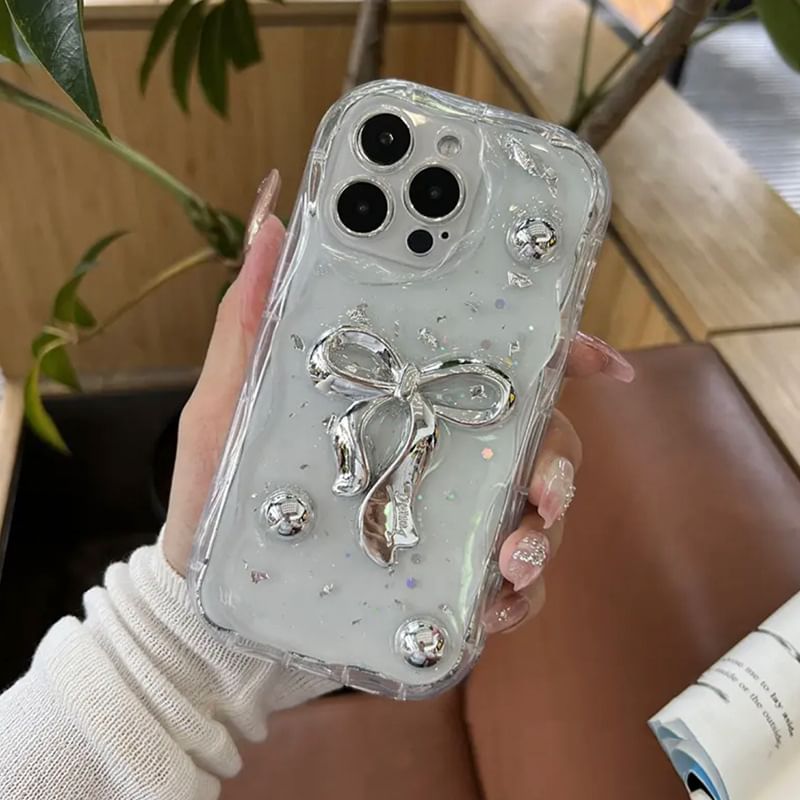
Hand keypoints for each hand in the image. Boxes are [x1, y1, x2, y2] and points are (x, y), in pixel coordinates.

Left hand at [164, 169, 635, 637]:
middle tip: (542, 489)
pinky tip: (493, 605)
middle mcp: (436, 455)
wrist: (212, 610)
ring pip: (529, 513)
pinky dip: (514, 597)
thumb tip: (276, 225)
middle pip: (531, 441)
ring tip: (513, 558)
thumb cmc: (217, 501)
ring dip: (542, 532)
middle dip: (558, 462)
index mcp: (402, 404)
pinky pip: (503, 589)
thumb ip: (251, 323)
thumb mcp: (225, 408)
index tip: (601, 360)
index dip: (558, 354)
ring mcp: (444, 519)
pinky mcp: (441, 583)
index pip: (490, 367)